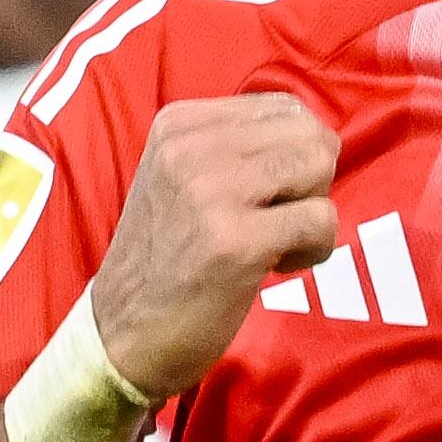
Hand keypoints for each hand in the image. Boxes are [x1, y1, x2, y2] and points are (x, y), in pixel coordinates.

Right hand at [89, 94, 338, 399]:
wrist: (121, 333)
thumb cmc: (167, 259)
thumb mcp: (183, 178)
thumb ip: (239, 148)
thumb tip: (319, 135)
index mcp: (180, 124)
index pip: (285, 108)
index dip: (295, 155)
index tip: (263, 196)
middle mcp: (191, 148)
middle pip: (310, 135)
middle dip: (312, 182)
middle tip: (276, 221)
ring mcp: (212, 192)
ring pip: (320, 169)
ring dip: (314, 214)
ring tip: (275, 243)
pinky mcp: (236, 242)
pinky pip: (321, 220)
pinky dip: (314, 249)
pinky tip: (273, 268)